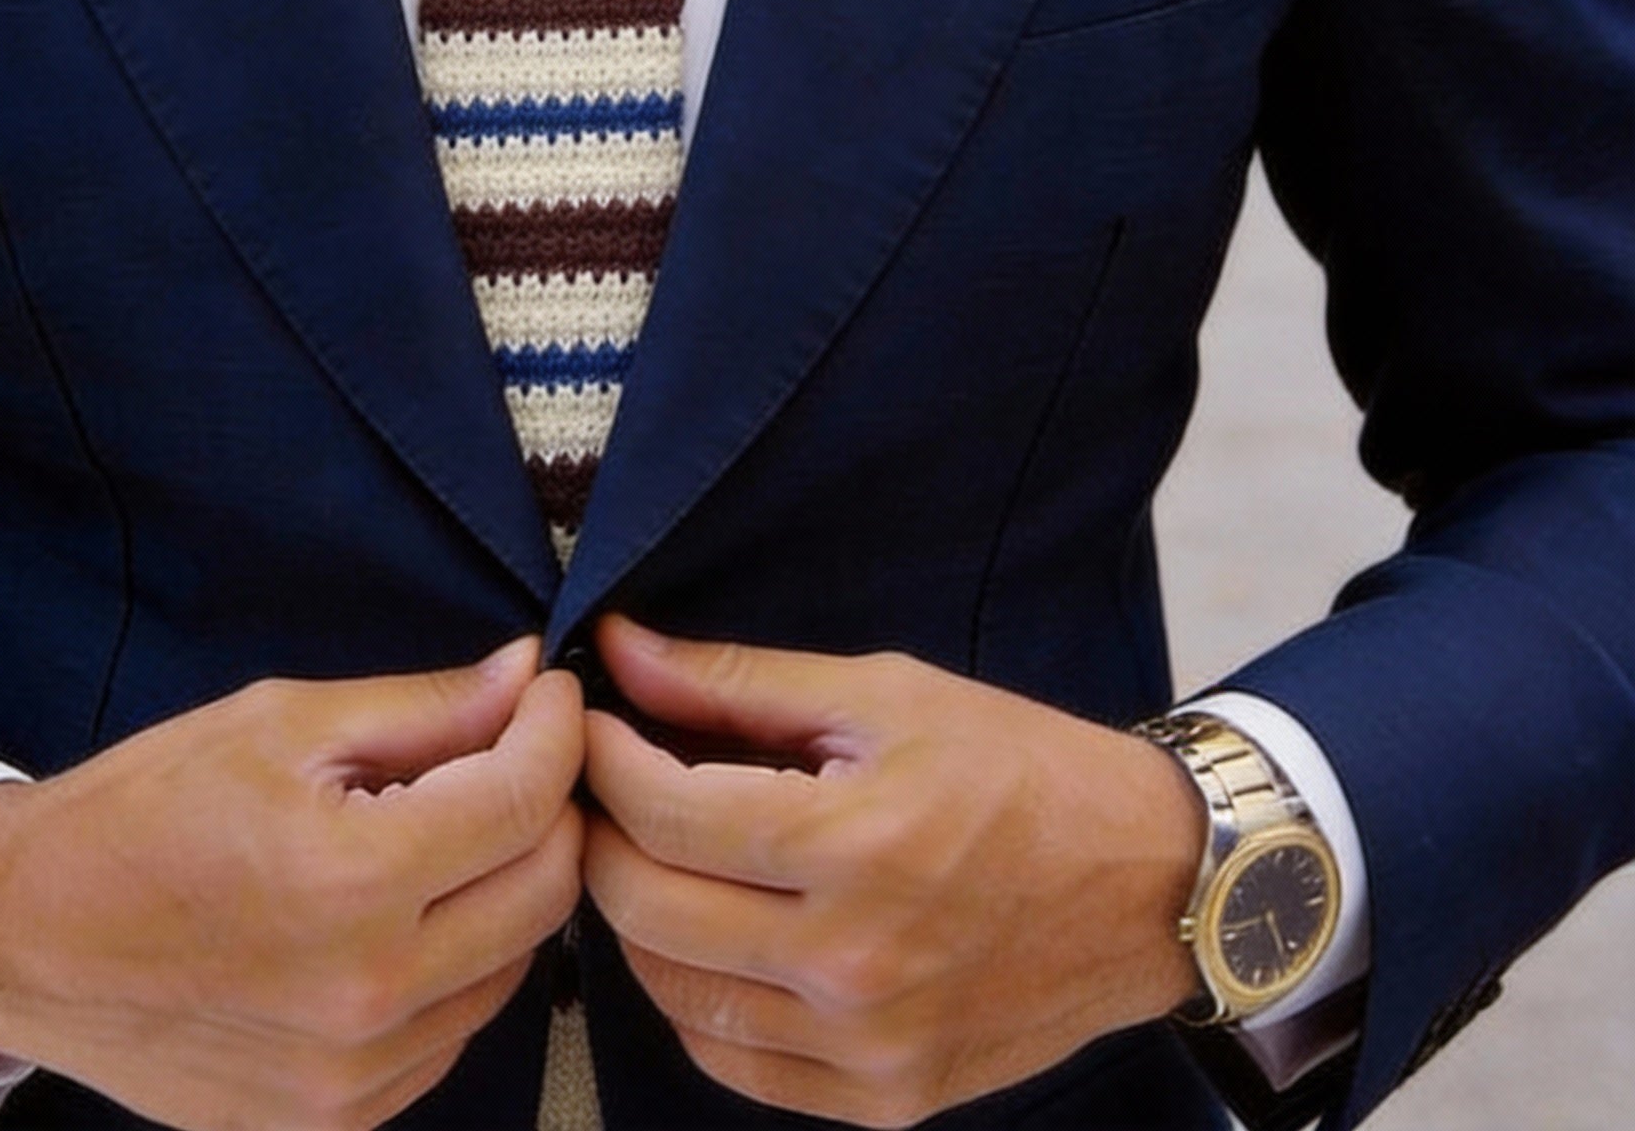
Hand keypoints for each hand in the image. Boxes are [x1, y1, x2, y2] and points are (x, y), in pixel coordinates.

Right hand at [0, 636, 583, 1130]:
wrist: (26, 937)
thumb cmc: (145, 809)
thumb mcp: (282, 722)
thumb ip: (423, 707)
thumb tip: (526, 675)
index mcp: (352, 880)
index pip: (525, 800)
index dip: (558, 731)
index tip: (551, 695)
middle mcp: (368, 994)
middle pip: (545, 890)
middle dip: (551, 805)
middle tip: (517, 752)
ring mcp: (352, 1077)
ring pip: (513, 967)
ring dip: (509, 886)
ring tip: (453, 828)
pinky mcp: (332, 1121)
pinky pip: (452, 1033)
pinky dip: (460, 964)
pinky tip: (410, 912)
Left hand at [580, 616, 1203, 1127]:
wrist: (1145, 883)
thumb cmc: (1018, 767)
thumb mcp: (883, 694)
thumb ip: (738, 682)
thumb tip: (621, 650)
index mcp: (856, 847)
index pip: (663, 813)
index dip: (603, 756)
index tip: (590, 720)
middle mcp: (854, 964)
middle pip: (647, 908)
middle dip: (602, 832)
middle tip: (604, 782)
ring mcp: (867, 1047)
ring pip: (672, 994)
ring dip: (638, 916)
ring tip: (653, 849)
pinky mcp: (883, 1099)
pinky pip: (732, 1060)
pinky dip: (695, 995)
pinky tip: (710, 931)